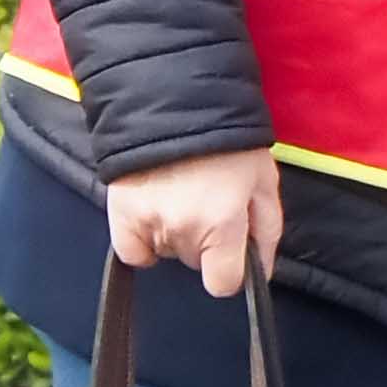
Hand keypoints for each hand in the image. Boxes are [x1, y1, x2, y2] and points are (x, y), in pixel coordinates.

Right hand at [107, 148, 280, 298]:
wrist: (175, 102)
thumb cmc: (228, 139)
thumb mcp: (264, 180)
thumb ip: (266, 230)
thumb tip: (262, 272)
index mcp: (222, 223)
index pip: (223, 283)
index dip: (231, 271)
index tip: (231, 253)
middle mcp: (183, 229)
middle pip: (195, 261)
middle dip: (205, 241)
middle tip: (209, 201)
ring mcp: (148, 224)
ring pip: (167, 252)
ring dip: (176, 234)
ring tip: (182, 194)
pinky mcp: (120, 216)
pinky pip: (133, 252)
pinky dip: (144, 241)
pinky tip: (156, 212)